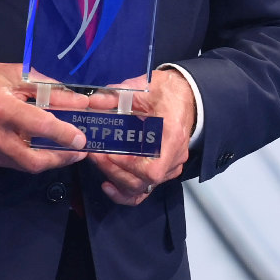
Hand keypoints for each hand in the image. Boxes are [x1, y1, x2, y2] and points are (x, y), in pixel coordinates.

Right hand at [0, 59, 90, 172]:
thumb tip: (80, 102)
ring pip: (26, 167)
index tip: (82, 138)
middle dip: (62, 159)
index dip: (64, 134)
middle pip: (34, 160)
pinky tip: (45, 150)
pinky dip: (33, 160)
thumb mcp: (17, 75)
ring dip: (50, 162)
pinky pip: (15, 164)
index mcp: (1, 107)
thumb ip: (50, 89)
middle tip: (80, 151)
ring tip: (68, 151)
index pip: (40, 127)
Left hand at [88, 68, 195, 206]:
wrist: (186, 96)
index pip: (152, 169)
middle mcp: (174, 157)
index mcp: (172, 137)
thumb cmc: (168, 92)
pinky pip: (145, 190)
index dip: (128, 167)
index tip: (108, 154)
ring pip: (141, 188)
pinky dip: (125, 192)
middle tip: (95, 154)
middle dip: (113, 171)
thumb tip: (92, 101)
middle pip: (142, 182)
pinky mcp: (165, 170)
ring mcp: (171, 167)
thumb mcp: (142, 87)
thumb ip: (116, 94)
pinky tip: (109, 184)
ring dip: (115, 179)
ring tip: (99, 162)